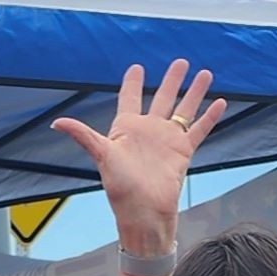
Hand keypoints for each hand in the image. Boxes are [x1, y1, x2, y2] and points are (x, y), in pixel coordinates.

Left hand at [53, 59, 226, 252]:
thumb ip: (83, 135)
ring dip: (194, 92)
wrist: (144, 214)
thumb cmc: (120, 189)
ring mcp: (166, 141)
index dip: (132, 83)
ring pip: (184, 109)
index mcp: (127, 130)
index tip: (137, 68)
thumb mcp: (101, 156)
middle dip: (171, 80)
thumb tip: (57, 123)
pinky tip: (219, 102)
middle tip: (180, 61)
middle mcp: (148, 132)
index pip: (129, 98)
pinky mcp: (182, 152)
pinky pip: (198, 130)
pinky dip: (209, 117)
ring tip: (205, 73)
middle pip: (162, 98)